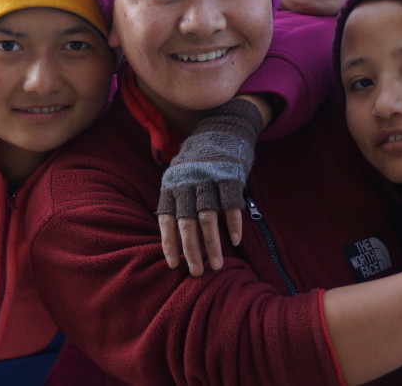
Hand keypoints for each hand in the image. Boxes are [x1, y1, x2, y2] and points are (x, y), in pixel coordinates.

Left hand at [156, 97, 264, 275]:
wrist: (222, 128)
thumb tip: (172, 237)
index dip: (169, 243)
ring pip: (208, 217)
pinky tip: (235, 241)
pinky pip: (231, 204)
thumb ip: (176, 202)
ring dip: (212, 243)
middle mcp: (188, 183)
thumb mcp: (179, 176)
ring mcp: (209, 179)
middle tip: (196, 272)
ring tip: (217, 265)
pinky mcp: (230, 176)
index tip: (173, 265)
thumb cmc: (198, 162)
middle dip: (191, 250)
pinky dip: (233, 224)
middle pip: (187, 222)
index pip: (166, 219)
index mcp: (172, 185)